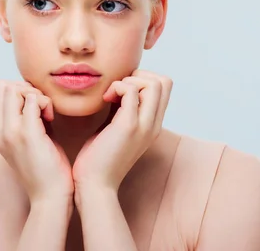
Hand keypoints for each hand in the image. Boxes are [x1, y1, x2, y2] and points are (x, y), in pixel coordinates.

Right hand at [0, 80, 73, 204]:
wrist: (50, 196)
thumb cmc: (45, 167)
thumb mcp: (29, 139)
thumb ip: (26, 117)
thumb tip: (32, 94)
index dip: (19, 91)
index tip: (35, 107)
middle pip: (3, 85)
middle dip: (26, 89)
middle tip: (41, 107)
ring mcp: (10, 132)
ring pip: (15, 88)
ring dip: (36, 94)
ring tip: (46, 114)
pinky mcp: (27, 133)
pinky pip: (33, 99)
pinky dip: (45, 102)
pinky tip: (52, 118)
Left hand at [72, 69, 172, 195]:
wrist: (95, 185)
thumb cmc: (99, 157)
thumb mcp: (116, 127)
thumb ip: (123, 109)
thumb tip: (119, 87)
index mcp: (153, 124)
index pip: (165, 87)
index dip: (143, 79)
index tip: (121, 90)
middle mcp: (154, 124)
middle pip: (164, 81)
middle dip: (139, 75)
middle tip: (117, 88)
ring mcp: (144, 125)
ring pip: (154, 83)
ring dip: (129, 80)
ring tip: (111, 94)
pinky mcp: (129, 126)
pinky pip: (131, 91)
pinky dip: (117, 86)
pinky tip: (104, 99)